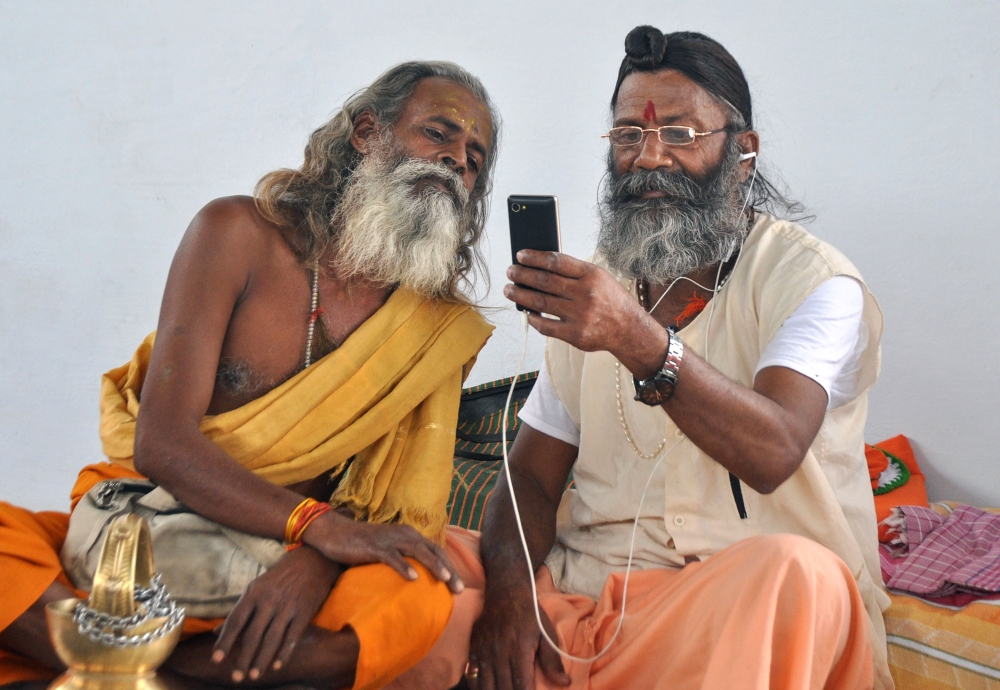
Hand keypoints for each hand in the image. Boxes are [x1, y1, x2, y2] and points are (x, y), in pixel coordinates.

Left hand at [212, 545, 340, 681]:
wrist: (312, 560)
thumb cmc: (280, 577)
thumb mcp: (257, 587)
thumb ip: (239, 610)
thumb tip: (215, 632)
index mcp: (254, 592)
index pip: (235, 621)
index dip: (225, 641)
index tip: (216, 660)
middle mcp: (269, 600)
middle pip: (253, 634)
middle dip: (243, 658)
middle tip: (237, 678)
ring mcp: (287, 606)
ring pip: (272, 639)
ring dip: (262, 660)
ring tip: (254, 675)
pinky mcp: (304, 611)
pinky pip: (292, 636)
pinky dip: (285, 653)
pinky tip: (277, 665)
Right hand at [304, 511, 464, 593]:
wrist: (335, 532)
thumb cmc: (362, 545)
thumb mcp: (388, 549)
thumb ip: (403, 558)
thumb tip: (419, 580)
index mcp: (409, 534)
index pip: (436, 550)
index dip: (450, 566)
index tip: (459, 585)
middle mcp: (403, 534)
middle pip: (432, 551)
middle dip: (448, 569)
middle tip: (459, 590)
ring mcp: (389, 540)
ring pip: (417, 552)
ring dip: (433, 566)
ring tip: (445, 580)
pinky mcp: (374, 547)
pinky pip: (392, 557)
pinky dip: (403, 567)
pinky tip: (413, 578)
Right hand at [468, 591, 569, 689]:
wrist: (506, 591)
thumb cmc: (530, 614)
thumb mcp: (546, 634)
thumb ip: (553, 660)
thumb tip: (565, 683)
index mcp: (520, 650)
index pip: (522, 686)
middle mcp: (499, 653)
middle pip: (503, 689)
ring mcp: (483, 652)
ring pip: (485, 686)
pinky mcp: (473, 649)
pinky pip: (472, 676)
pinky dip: (479, 687)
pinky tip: (488, 688)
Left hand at [504, 250, 668, 378]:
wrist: (629, 329)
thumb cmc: (611, 300)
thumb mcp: (599, 277)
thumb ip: (574, 272)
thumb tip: (540, 266)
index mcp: (591, 275)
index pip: (556, 262)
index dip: (535, 257)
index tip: (520, 256)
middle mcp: (586, 294)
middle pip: (544, 281)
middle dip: (522, 275)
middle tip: (511, 272)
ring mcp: (580, 316)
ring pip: (541, 303)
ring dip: (521, 296)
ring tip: (510, 290)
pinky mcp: (575, 335)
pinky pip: (546, 326)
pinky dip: (533, 318)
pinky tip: (527, 312)